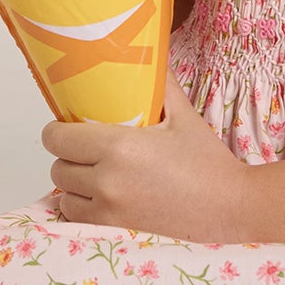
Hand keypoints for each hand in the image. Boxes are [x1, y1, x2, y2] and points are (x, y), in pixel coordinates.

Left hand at [44, 73, 257, 241]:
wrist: (228, 205)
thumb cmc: (206, 162)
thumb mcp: (183, 115)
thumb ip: (160, 84)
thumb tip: (149, 57)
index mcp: (119, 145)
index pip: (58, 138)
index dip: (57, 130)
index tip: (67, 126)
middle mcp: (107, 179)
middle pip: (58, 164)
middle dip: (67, 154)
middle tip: (86, 147)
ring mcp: (109, 208)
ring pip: (63, 192)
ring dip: (72, 181)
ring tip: (92, 171)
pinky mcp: (114, 227)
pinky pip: (75, 215)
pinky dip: (80, 205)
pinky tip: (97, 195)